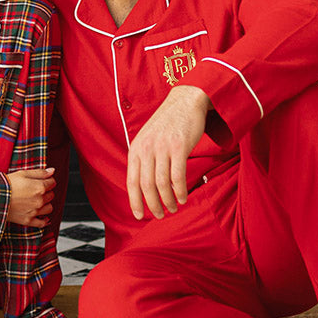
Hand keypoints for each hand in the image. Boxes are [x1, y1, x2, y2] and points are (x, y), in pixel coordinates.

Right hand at [5, 167, 55, 227]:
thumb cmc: (7, 185)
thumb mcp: (23, 173)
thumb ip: (40, 172)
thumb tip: (52, 171)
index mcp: (40, 187)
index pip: (52, 183)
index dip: (48, 180)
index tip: (44, 180)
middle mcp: (40, 200)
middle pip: (51, 195)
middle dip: (46, 191)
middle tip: (37, 189)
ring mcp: (35, 211)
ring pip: (49, 208)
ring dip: (46, 204)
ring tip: (37, 201)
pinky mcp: (29, 220)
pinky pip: (42, 223)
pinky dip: (44, 220)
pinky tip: (41, 215)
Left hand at [126, 85, 210, 219]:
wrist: (186, 101)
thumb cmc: (168, 124)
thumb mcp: (149, 139)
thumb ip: (144, 158)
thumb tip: (144, 186)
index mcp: (136, 148)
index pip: (131, 181)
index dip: (135, 201)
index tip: (139, 216)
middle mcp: (146, 148)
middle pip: (146, 185)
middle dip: (153, 205)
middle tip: (161, 215)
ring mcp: (162, 147)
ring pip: (162, 183)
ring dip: (168, 200)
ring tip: (173, 208)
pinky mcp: (179, 146)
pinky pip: (178, 176)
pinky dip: (180, 191)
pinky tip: (183, 198)